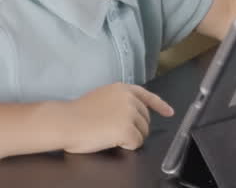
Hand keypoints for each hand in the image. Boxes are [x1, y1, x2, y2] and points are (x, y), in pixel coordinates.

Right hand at [56, 82, 174, 152]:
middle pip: (146, 119)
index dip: (160, 106)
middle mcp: (130, 99)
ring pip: (143, 133)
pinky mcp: (128, 129)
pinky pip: (136, 143)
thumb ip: (119, 100)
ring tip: (109, 135)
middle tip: (114, 132)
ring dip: (130, 138)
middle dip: (136, 128)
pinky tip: (111, 141)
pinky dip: (127, 146)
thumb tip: (132, 111)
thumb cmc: (78, 113)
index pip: (148, 96)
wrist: (66, 121)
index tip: (169, 112)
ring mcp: (130, 114)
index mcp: (123, 89)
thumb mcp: (103, 97)